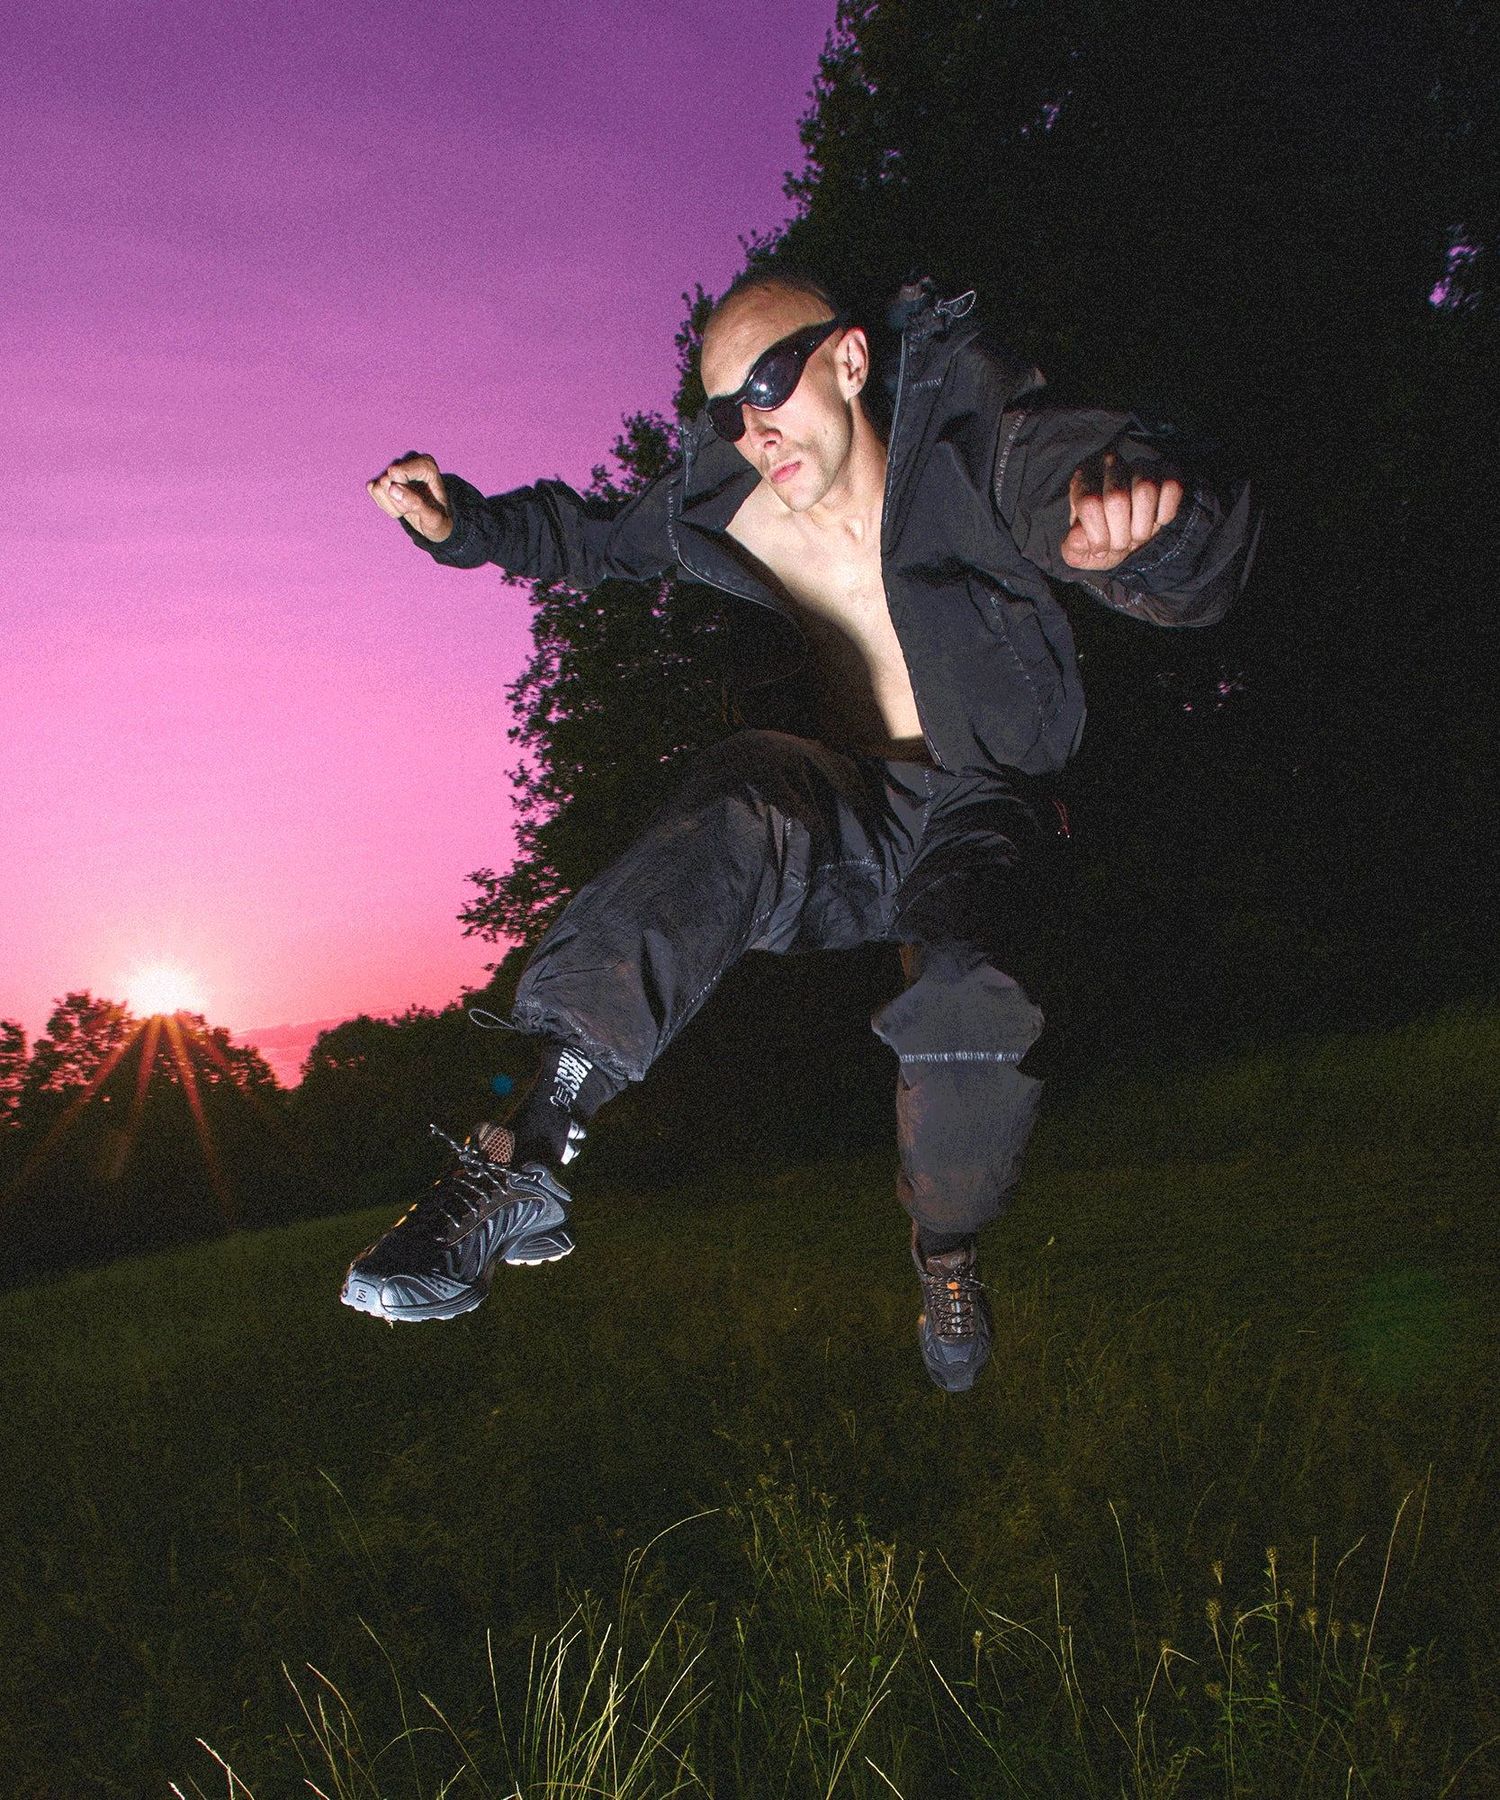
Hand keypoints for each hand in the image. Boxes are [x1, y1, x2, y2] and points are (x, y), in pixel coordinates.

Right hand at [367, 452, 452, 541]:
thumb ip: (415, 504)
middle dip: (397, 501)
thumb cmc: (438, 519)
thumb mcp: (433, 518)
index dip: (402, 493)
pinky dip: (385, 504)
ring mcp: (396, 468)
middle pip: (385, 481)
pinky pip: (372, 489)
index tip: (417, 502)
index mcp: (426, 465)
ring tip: (408, 507)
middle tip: (413, 508)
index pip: (396, 472)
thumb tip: (392, 489)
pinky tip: (399, 504)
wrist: (434, 522)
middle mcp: (410, 461)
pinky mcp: (385, 476)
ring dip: (392, 505)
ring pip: (377, 487)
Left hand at [1060, 452, 1182, 570]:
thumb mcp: (1081, 551)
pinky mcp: (1167, 471)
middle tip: (1119, 546)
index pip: (1089, 503)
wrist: (1128, 535)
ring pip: (1145, 490)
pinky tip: (1155, 521)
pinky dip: (1165, 514)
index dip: (1097, 535)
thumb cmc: (1101, 539)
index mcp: (1083, 480)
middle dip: (1119, 536)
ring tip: (1136, 536)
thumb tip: (1078, 539)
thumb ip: (1073, 549)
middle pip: (1116, 498)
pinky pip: (1172, 487)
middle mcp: (1110, 465)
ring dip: (1142, 528)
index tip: (1101, 550)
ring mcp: (1140, 465)